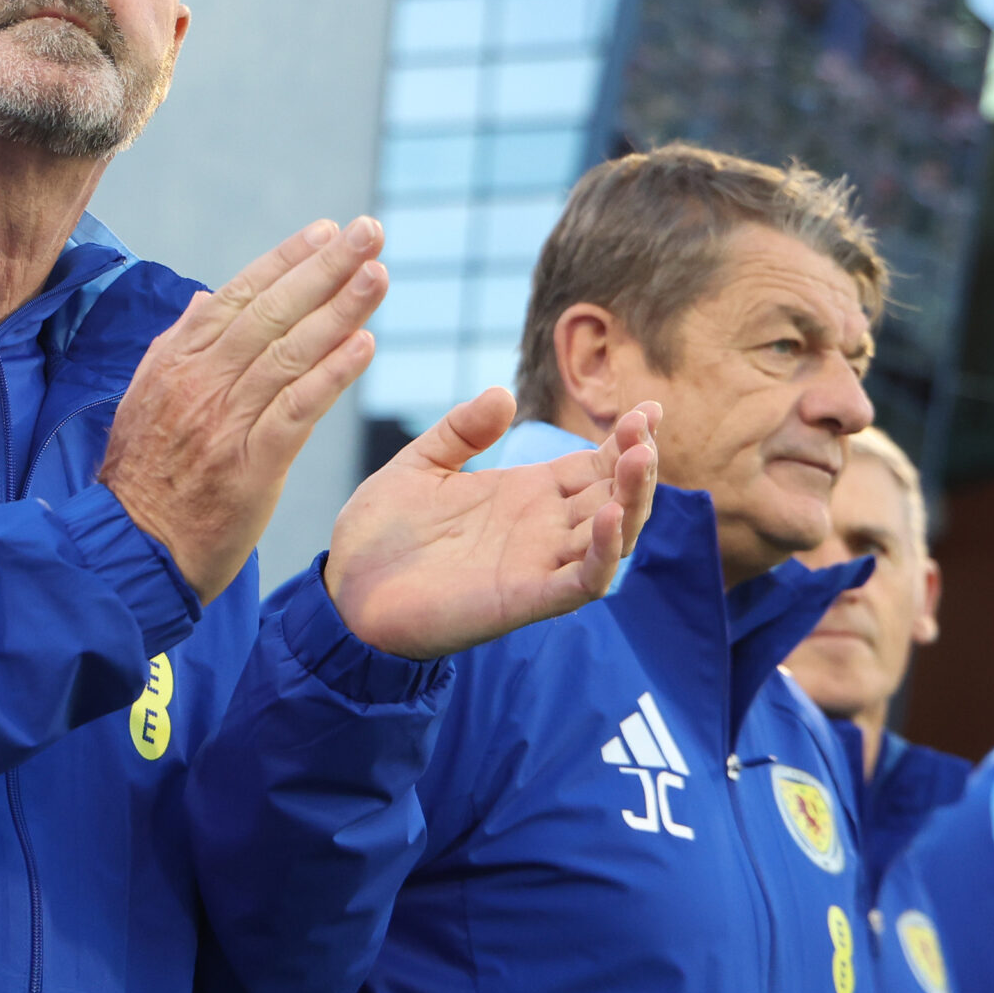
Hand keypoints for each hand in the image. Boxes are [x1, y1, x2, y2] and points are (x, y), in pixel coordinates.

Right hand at [101, 219, 387, 601]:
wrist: (129, 552)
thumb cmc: (143, 480)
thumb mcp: (146, 400)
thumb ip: (180, 347)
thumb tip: (208, 298)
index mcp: (178, 361)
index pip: (241, 295)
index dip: (287, 259)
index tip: (328, 230)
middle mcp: (201, 381)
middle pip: (273, 312)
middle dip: (325, 267)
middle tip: (370, 231)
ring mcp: (224, 421)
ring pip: (290, 352)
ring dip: (339, 309)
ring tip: (378, 274)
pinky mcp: (247, 465)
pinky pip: (296, 409)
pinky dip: (331, 375)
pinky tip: (364, 346)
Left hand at [322, 394, 659, 659]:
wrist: (344, 591)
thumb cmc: (380, 534)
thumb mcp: (421, 464)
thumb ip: (462, 431)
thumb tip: (503, 393)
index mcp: (526, 494)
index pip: (594, 465)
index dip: (626, 440)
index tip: (648, 409)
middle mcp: (542, 529)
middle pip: (614, 497)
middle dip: (637, 464)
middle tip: (644, 430)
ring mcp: (537, 565)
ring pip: (611, 537)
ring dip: (632, 500)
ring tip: (639, 459)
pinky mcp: (523, 599)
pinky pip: (581, 582)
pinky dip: (603, 553)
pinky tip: (608, 517)